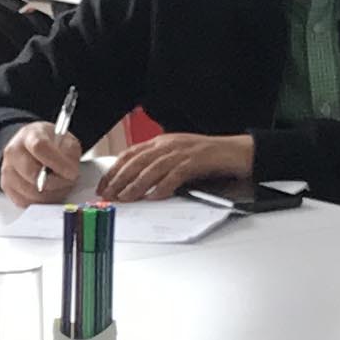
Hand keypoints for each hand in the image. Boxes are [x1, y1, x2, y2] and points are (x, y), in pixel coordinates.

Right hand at [0, 120, 84, 205]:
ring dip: (51, 193)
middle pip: (33, 174)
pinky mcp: (7, 187)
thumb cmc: (50, 144)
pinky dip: (41, 201)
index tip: (72, 171)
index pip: (40, 147)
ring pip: (31, 192)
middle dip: (56, 182)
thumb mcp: (66, 140)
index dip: (58, 162)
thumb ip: (70, 152)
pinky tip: (50, 192)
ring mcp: (7, 171)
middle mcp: (13, 152)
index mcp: (29, 135)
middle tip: (68, 180)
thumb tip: (70, 171)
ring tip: (60, 185)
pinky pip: (26, 202)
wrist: (31, 148)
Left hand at [100, 130, 256, 201]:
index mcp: (162, 141)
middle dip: (120, 178)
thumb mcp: (176, 156)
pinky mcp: (195, 161)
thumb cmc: (206, 157)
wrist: (235, 151)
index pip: (131, 154)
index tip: (104, 185)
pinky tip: (154, 196)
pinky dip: (163, 186)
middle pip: (138, 160)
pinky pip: (175, 174)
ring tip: (126, 197)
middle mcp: (169, 144)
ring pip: (153, 168)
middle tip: (109, 194)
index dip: (115, 170)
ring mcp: (182, 152)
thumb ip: (157, 164)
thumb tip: (135, 182)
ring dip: (137, 184)